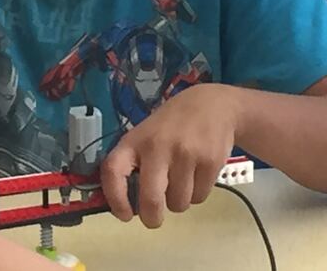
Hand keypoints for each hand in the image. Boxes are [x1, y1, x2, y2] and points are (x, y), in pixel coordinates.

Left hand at [98, 84, 242, 228]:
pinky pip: (199, 197)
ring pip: (178, 203)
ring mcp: (185, 154)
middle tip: (154, 219)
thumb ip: (136, 164)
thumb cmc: (172, 125)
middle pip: (151, 198)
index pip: (114, 171)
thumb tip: (130, 204)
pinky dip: (197, 194)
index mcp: (135, 140)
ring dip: (178, 202)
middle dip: (152, 218)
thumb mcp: (146, 135)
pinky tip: (197, 174)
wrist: (213, 105)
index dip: (115, 198)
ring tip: (181, 181)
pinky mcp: (210, 161)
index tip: (124, 214)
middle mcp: (158, 146)